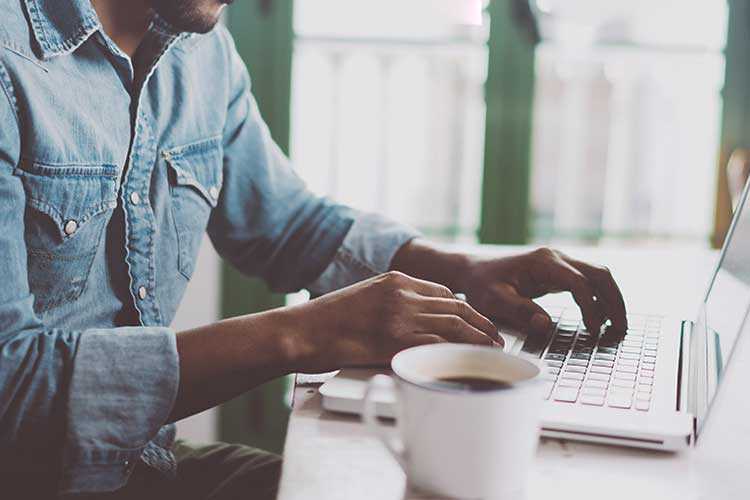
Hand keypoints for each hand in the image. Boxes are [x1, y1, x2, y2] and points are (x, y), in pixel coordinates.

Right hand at [288, 271, 500, 372]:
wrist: (300, 331)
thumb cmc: (326, 322)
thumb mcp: (364, 299)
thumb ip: (391, 305)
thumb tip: (415, 324)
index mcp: (394, 280)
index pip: (443, 293)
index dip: (466, 310)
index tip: (477, 322)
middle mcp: (402, 293)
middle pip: (456, 307)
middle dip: (482, 323)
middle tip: (496, 339)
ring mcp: (400, 316)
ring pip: (454, 325)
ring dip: (479, 339)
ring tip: (492, 352)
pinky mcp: (395, 340)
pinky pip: (437, 345)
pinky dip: (459, 354)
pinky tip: (469, 363)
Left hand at [456, 248, 626, 334]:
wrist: (473, 270)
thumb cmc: (481, 284)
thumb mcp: (493, 300)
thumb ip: (519, 311)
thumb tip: (546, 325)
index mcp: (543, 262)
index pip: (579, 283)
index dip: (590, 308)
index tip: (594, 331)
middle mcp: (556, 258)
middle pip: (599, 274)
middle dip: (614, 301)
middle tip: (621, 329)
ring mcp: (559, 262)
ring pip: (598, 276)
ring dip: (611, 299)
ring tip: (617, 327)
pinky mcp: (558, 271)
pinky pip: (587, 282)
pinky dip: (599, 298)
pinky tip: (600, 319)